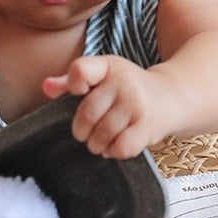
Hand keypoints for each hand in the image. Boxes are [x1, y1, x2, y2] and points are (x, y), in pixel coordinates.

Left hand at [42, 56, 163, 158]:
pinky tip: (115, 146)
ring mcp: (137, 104)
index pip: (80, 71)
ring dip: (96, 145)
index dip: (73, 85)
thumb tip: (46, 87)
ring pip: (102, 135)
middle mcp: (124, 82)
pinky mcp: (147, 126)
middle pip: (87, 114)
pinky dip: (114, 152)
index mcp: (109, 66)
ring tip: (99, 141)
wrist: (172, 96)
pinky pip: (120, 147)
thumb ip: (71, 80)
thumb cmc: (129, 87)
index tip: (80, 93)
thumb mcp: (103, 75)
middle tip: (86, 133)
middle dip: (82, 130)